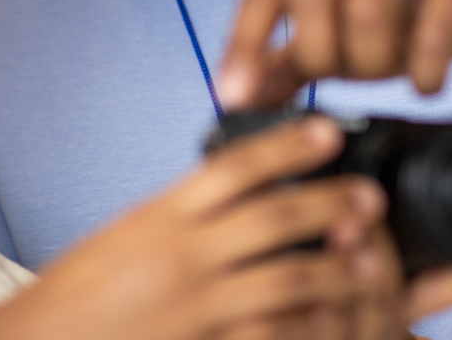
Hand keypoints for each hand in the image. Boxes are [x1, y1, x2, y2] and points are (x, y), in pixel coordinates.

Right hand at [0, 115, 451, 339]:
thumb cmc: (80, 291)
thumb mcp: (129, 234)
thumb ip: (182, 218)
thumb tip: (239, 197)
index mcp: (162, 215)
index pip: (235, 166)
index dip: (285, 145)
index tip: (325, 131)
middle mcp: (181, 255)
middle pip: (274, 220)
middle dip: (329, 204)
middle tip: (371, 195)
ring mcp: (194, 310)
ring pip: (285, 286)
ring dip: (334, 274)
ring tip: (370, 265)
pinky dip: (304, 334)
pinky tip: (332, 329)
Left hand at [219, 0, 451, 109]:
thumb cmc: (404, 20)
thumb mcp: (336, 43)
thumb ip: (284, 64)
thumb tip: (235, 94)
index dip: (243, 43)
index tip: (232, 96)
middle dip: (321, 51)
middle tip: (346, 76)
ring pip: (368, 6)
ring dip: (376, 59)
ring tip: (394, 68)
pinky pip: (431, 29)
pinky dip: (425, 68)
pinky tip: (427, 82)